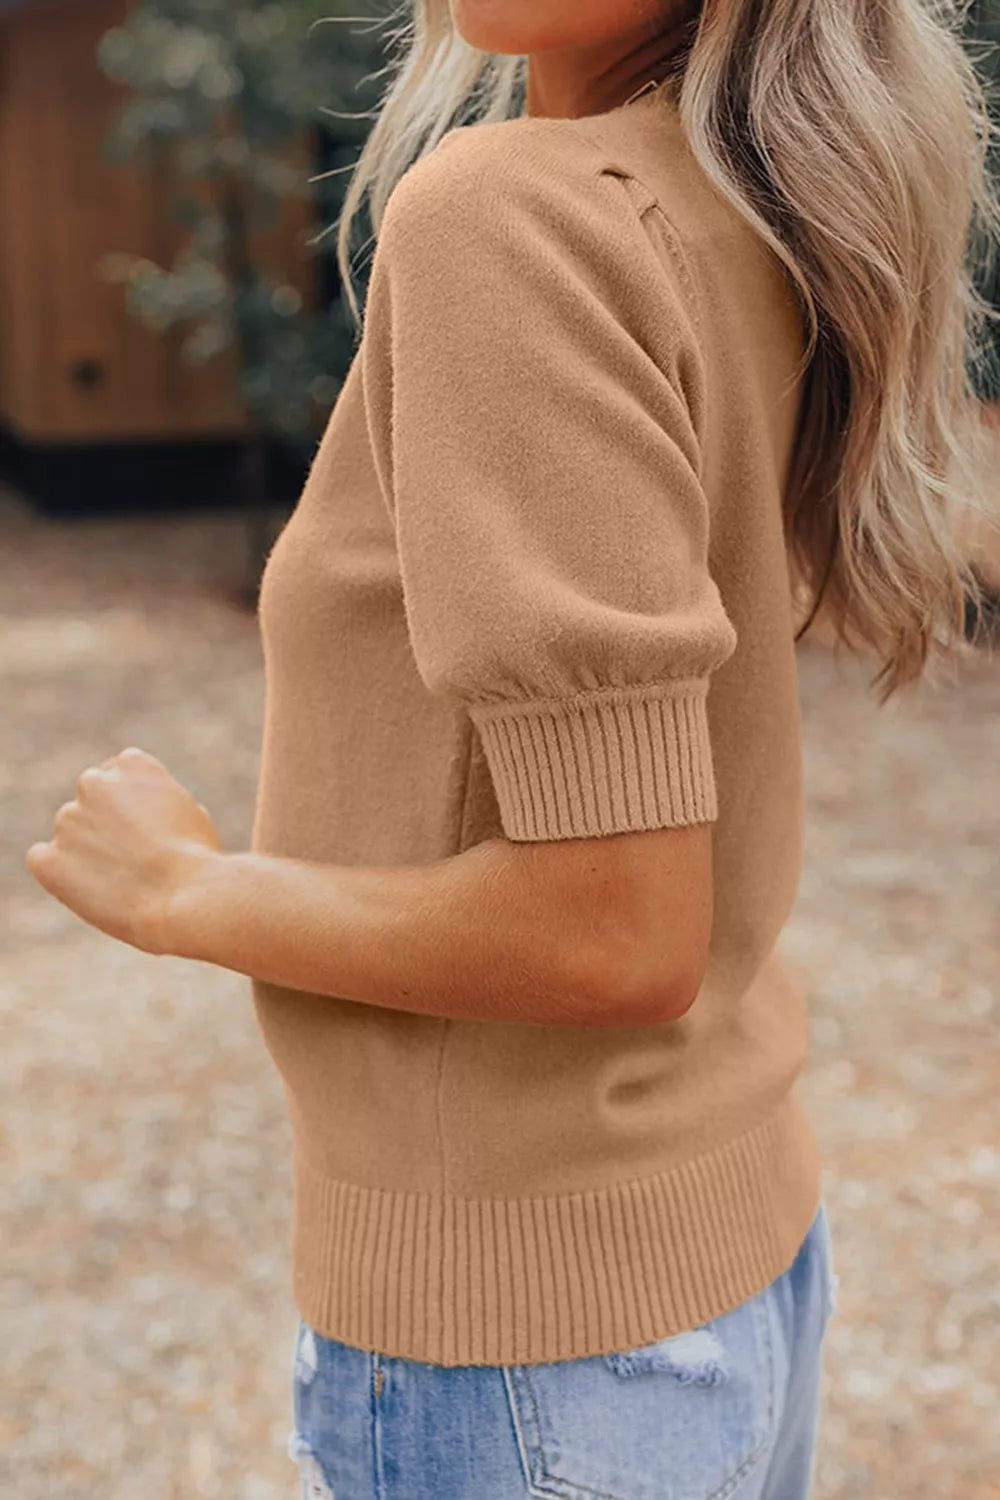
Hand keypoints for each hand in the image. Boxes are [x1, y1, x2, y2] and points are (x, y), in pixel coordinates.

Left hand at [25, 746, 222, 954]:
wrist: (185, 898)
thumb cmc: (198, 860)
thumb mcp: (190, 814)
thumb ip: (158, 803)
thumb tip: (145, 814)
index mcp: (132, 765)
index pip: (117, 776)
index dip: (131, 807)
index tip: (144, 830)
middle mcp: (93, 783)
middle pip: (91, 802)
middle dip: (106, 825)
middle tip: (133, 858)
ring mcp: (67, 820)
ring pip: (70, 833)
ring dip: (86, 851)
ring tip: (122, 882)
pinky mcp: (49, 858)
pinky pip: (43, 860)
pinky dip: (60, 874)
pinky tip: (91, 889)